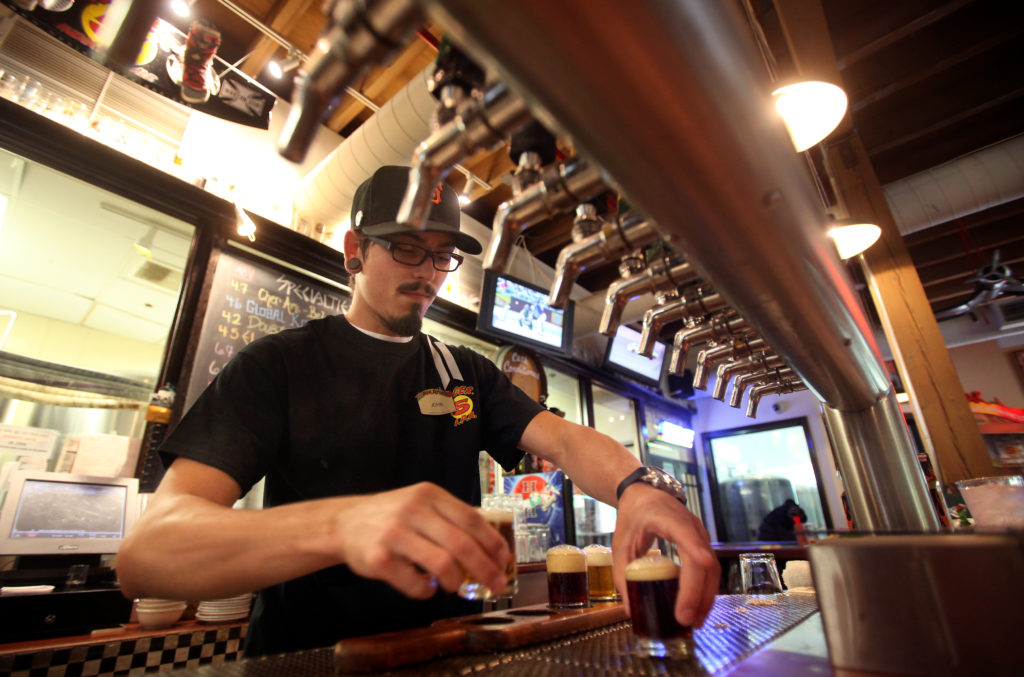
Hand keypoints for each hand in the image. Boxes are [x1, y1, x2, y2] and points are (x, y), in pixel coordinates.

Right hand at [330, 483, 509, 598]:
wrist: (344, 523)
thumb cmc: (391, 515)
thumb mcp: (421, 502)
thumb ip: (450, 517)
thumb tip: (491, 544)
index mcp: (428, 494)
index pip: (471, 519)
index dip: (492, 542)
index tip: (504, 559)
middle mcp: (413, 510)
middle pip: (462, 544)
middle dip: (485, 568)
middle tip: (495, 584)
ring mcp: (394, 534)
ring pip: (442, 564)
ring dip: (456, 582)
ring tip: (454, 586)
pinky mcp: (379, 558)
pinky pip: (415, 583)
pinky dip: (427, 591)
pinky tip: (426, 587)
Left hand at [611, 483, 718, 627]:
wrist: (644, 493)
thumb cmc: (632, 516)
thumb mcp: (621, 544)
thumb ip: (623, 575)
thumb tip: (632, 610)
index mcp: (668, 519)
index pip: (689, 539)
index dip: (696, 562)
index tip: (697, 587)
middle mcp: (690, 525)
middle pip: (704, 561)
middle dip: (698, 593)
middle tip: (687, 620)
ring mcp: (699, 533)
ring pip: (712, 567)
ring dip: (706, 595)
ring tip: (695, 620)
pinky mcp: (701, 542)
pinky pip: (709, 568)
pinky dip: (705, 588)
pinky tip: (697, 606)